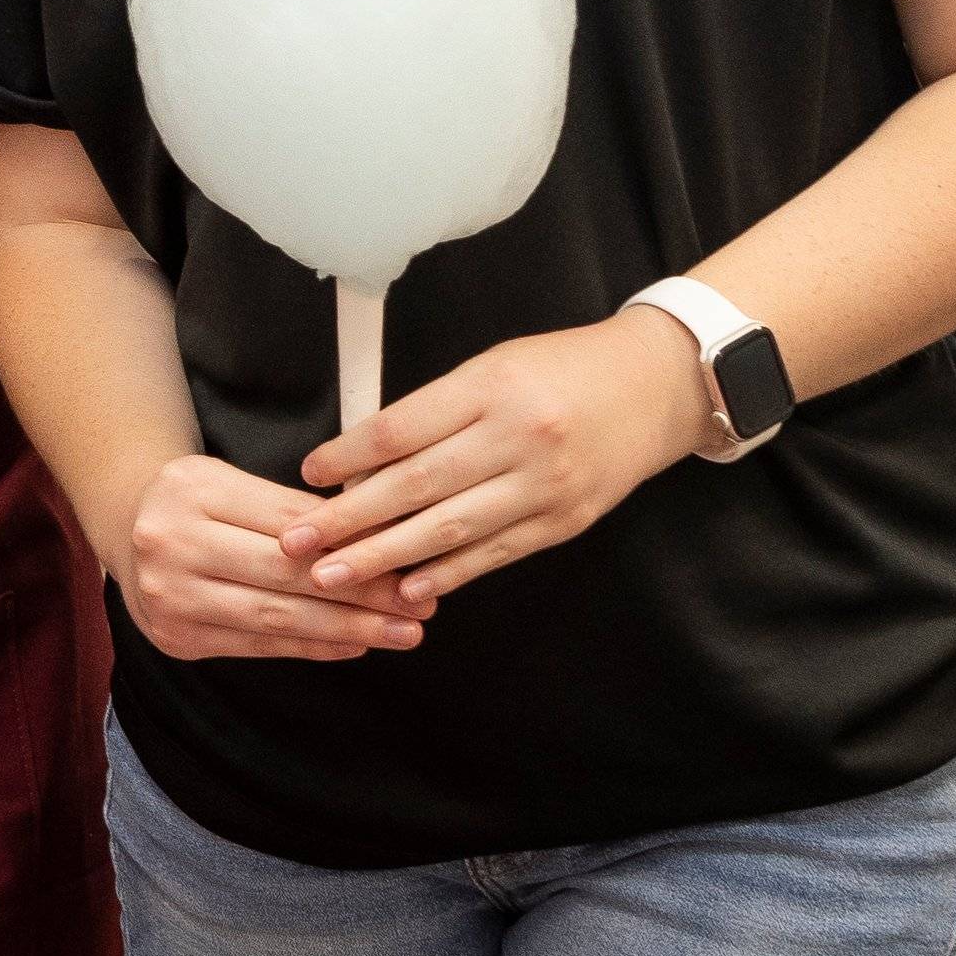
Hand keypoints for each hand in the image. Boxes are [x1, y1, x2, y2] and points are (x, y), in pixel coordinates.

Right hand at [112, 453, 428, 663]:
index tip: (409, 561)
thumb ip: (292, 511)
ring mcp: (168, 596)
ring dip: (346, 628)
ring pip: (274, 616)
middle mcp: (170, 542)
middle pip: (284, 573)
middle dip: (361, 593)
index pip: (289, 522)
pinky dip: (310, 646)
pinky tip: (352, 645)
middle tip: (418, 607)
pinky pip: (257, 645)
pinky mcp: (175, 638)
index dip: (353, 543)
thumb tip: (376, 540)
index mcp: (191, 490)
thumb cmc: (197, 500)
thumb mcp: (235, 482)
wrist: (126, 526)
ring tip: (401, 633)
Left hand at [286, 310, 713, 612]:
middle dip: (350, 519)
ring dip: (385, 556)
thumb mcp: (493, 367)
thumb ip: (435, 411)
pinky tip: (408, 589)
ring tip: (334, 575)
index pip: (404, 428)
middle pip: (418, 485)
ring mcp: (545, 485)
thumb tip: (365, 460)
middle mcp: (519, 438)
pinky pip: (494, 553)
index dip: (350, 455)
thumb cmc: (563, 369)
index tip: (310, 474)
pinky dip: (448, 574)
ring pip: (451, 528)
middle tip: (299, 543)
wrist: (657, 387)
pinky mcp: (564, 522)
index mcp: (493, 387)